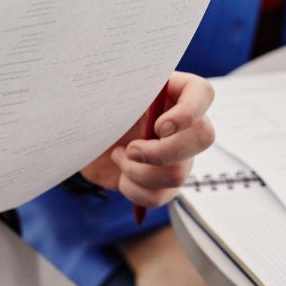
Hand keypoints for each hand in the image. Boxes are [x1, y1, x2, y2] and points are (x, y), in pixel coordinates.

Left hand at [81, 72, 215, 209]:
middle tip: (130, 149)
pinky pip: (163, 196)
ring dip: (139, 172)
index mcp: (171, 92)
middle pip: (203, 138)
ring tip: (118, 157)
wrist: (83, 140)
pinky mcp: (165, 182)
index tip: (159, 127)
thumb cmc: (95, 110)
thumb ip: (123, 89)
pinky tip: (122, 177)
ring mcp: (179, 155)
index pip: (203, 94)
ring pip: (179, 174)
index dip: (188, 113)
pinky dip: (136, 191)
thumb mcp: (105, 94)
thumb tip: (133, 91)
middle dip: (162, 152)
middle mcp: (183, 123)